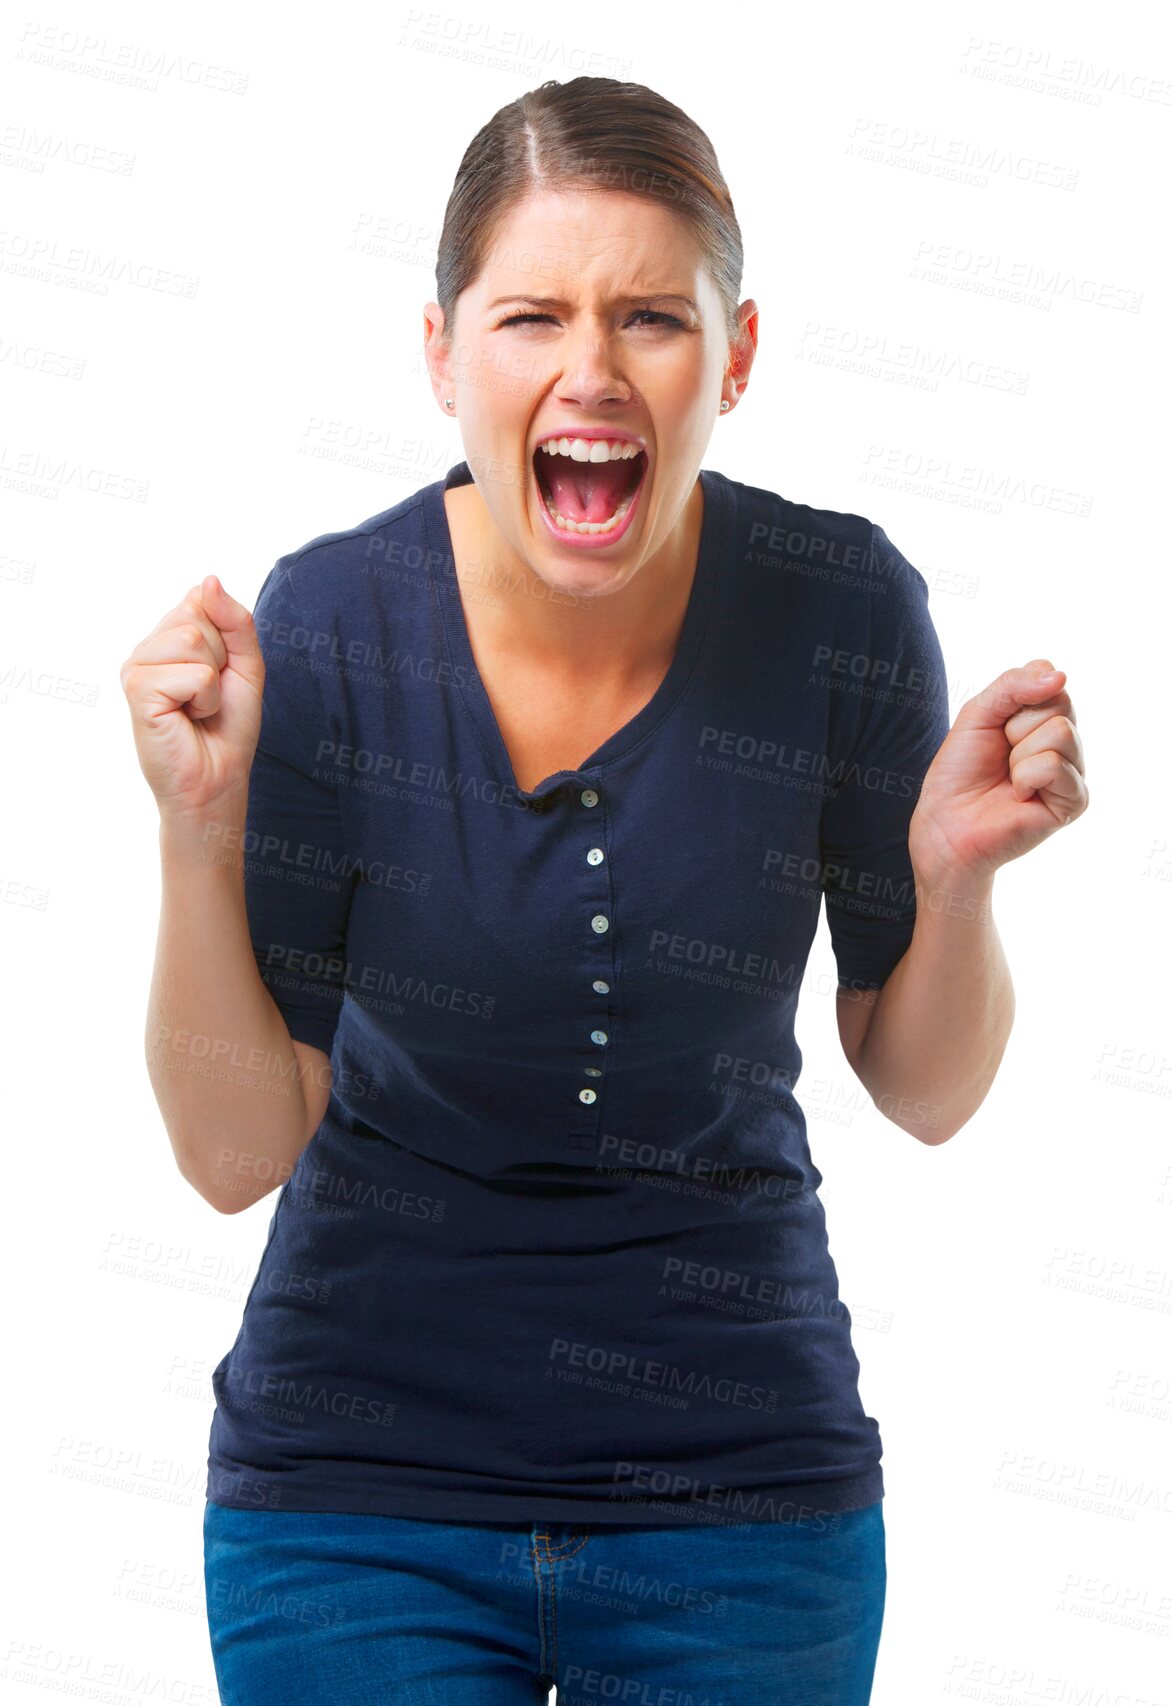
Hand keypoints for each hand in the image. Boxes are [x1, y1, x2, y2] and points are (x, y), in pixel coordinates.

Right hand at [120, 573, 264, 822]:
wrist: (217, 779)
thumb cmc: (228, 727)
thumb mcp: (245, 664)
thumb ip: (234, 620)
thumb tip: (208, 580)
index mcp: (167, 636)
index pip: (203, 598)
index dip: (229, 639)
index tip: (221, 675)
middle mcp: (147, 647)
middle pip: (198, 614)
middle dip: (222, 658)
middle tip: (209, 696)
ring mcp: (136, 666)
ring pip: (194, 638)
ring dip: (213, 682)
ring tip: (198, 708)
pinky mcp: (137, 689)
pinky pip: (193, 672)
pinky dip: (205, 699)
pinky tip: (188, 718)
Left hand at [908, 658, 1088, 886]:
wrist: (947, 823)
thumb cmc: (960, 771)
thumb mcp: (978, 713)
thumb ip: (1013, 686)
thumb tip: (1061, 676)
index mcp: (1045, 717)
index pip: (1050, 679)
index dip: (1015, 698)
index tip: (996, 726)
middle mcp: (1066, 742)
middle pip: (1059, 703)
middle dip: (1015, 727)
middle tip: (1001, 756)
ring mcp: (1074, 771)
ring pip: (1060, 732)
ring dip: (1019, 755)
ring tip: (1009, 778)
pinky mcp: (1075, 801)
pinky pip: (1055, 765)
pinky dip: (1026, 777)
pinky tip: (1019, 796)